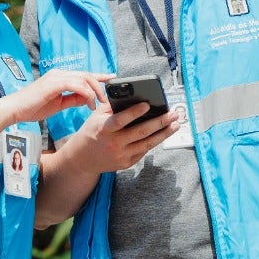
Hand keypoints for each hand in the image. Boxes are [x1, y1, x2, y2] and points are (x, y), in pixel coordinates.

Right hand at [10, 70, 108, 124]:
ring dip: (95, 91)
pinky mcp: (53, 83)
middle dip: (101, 85)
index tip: (112, 79)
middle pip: (86, 74)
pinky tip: (89, 103)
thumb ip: (72, 100)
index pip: (83, 75)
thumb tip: (87, 99)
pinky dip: (85, 93)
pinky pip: (75, 85)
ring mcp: (56, 77)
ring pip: (83, 78)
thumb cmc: (33, 108)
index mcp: (60, 77)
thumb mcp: (58, 105)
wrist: (14, 110)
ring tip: (99, 104)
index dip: (99, 76)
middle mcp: (59, 74)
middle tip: (107, 99)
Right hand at [64, 101, 180, 172]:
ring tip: (176, 124)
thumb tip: (133, 95)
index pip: (120, 120)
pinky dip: (154, 142)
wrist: (82, 158)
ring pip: (147, 144)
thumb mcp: (97, 116)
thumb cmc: (92, 131)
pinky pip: (143, 151)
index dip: (134, 113)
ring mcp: (121, 155)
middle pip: (140, 132)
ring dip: (164, 134)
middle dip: (160, 122)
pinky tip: (163, 133)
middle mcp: (113, 143)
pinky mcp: (126, 163)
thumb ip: (112, 106)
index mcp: (104, 129)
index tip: (148, 104)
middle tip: (174, 114)